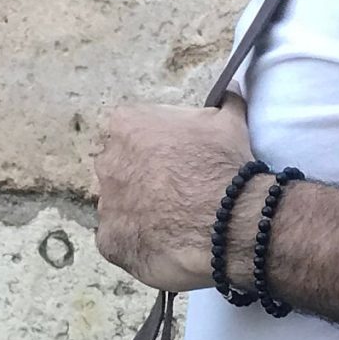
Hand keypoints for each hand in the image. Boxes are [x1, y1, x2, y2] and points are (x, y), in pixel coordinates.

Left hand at [94, 99, 253, 293]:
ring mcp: (107, 205)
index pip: (130, 134)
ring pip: (119, 209)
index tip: (175, 167)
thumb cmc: (224, 167)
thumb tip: (231, 92)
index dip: (155, 153)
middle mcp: (108, 162)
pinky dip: (138, 246)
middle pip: (120, 172)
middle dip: (142, 183)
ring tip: (172, 227)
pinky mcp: (111, 243)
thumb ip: (222, 104)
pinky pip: (120, 243)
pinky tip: (163, 247)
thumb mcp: (227, 122)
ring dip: (139, 216)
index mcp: (126, 124)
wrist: (230, 223)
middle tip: (174, 198)